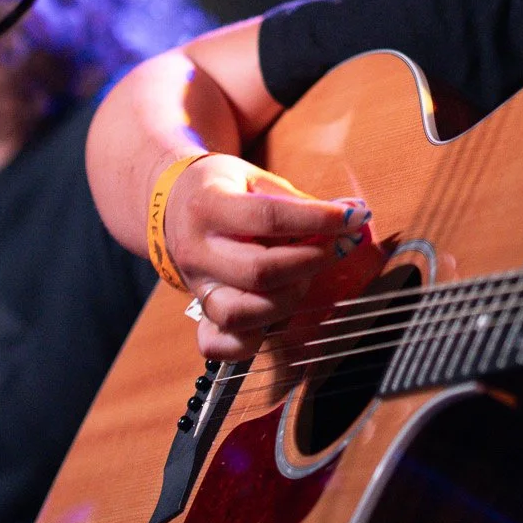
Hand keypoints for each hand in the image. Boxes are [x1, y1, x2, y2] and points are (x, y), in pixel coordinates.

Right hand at [160, 153, 368, 359]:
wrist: (169, 206)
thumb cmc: (222, 189)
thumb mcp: (253, 178)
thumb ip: (295, 200)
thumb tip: (349, 215)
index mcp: (208, 206)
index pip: (269, 217)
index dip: (317, 219)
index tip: (353, 216)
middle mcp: (197, 250)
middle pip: (259, 271)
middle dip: (310, 262)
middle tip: (336, 247)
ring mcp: (196, 286)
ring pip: (241, 313)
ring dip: (288, 299)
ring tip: (306, 277)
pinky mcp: (200, 311)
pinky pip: (218, 344)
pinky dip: (249, 342)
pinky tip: (275, 319)